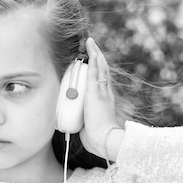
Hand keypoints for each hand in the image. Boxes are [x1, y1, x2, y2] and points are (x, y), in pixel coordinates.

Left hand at [78, 38, 123, 160]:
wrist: (105, 140)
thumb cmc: (99, 137)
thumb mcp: (90, 125)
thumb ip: (84, 121)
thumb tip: (77, 124)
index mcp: (105, 101)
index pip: (101, 81)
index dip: (98, 69)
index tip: (94, 60)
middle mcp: (105, 93)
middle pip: (102, 70)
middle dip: (97, 56)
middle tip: (92, 45)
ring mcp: (101, 92)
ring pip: (99, 68)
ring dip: (95, 54)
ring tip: (90, 42)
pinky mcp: (95, 93)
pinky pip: (94, 73)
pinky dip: (93, 61)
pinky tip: (92, 51)